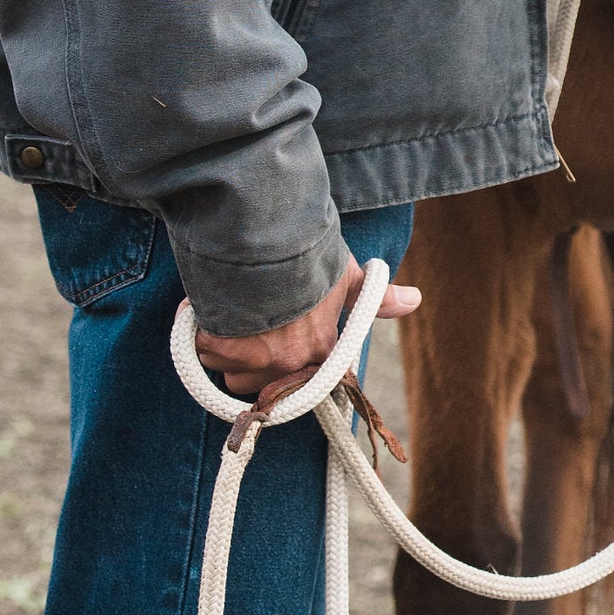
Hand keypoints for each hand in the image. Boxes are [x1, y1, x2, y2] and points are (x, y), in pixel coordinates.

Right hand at [194, 257, 419, 413]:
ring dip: (224, 347)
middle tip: (250, 322)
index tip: (276, 348)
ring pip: (230, 372)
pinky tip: (206, 303)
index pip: (305, 383)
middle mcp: (290, 364)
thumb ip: (374, 297)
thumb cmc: (308, 251)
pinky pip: (202, 352)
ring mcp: (253, 359)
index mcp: (321, 351)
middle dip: (251, 358)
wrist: (265, 231)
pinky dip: (199, 330)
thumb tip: (414, 300)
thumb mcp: (345, 273)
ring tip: (230, 309)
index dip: (287, 365)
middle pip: (261, 383)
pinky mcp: (219, 348)